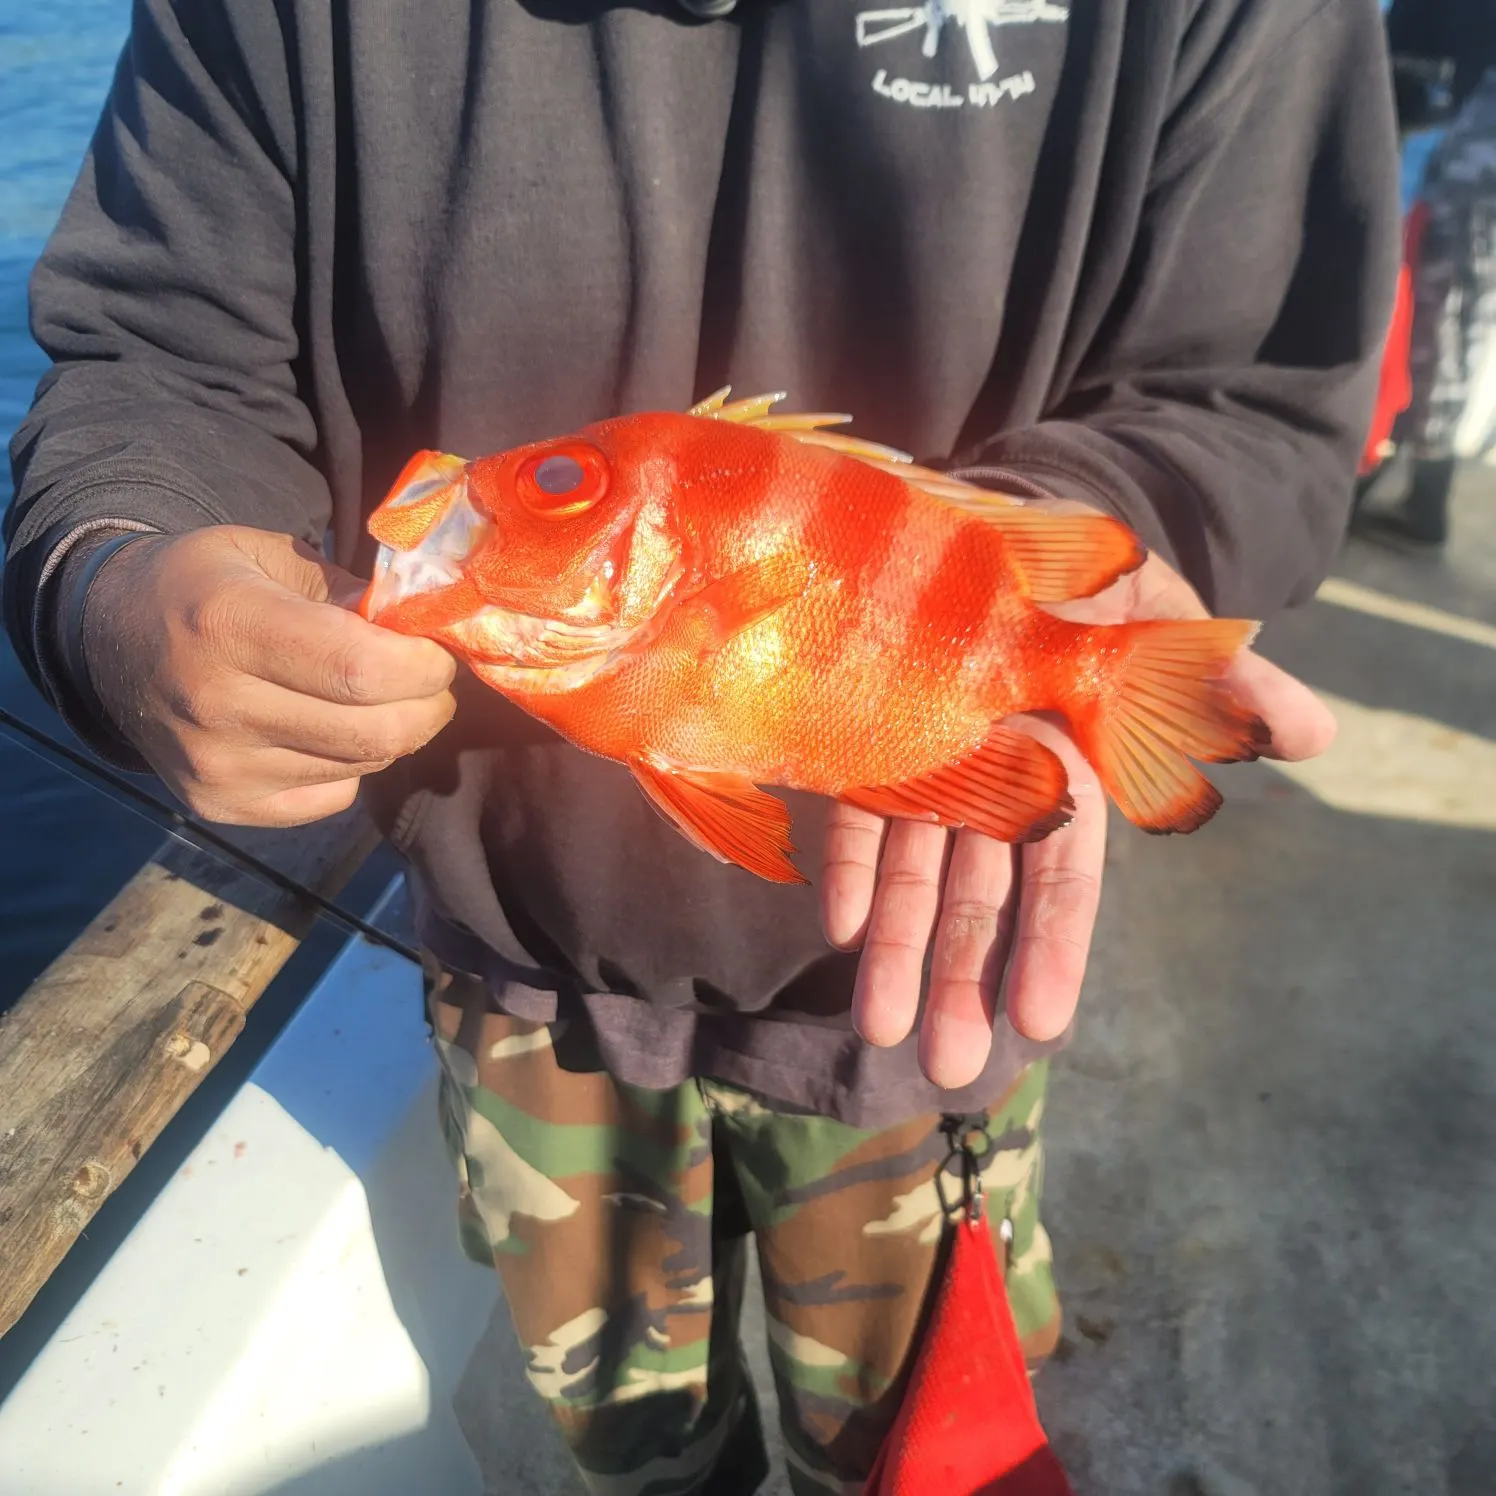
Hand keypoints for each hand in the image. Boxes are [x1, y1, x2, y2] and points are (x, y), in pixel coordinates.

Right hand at [83, 525, 456, 825]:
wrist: (108, 640)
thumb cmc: (206, 585)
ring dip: (396, 733)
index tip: (440, 649)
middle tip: (434, 680)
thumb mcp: (270, 556)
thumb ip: (349, 591)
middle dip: (429, 705)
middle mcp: (216, 704)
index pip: (363, 669)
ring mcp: (216, 766)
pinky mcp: (221, 805)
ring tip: (386, 697)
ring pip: (362, 766)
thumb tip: (422, 627)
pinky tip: (334, 730)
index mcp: (228, 623)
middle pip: (375, 732)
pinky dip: (355, 765)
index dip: (425, 665)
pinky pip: (332, 797)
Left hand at [821, 500, 1336, 1088]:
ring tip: (880, 1029)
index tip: (1041, 1023)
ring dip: (896, 946)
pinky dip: (847, 860)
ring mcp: (930, 765)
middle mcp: (999, 782)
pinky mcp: (871, 734)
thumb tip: (1315, 734)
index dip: (1053, 943)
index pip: (1063, 872)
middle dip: (962, 975)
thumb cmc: (1101, 588)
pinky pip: (856, 804)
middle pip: (979, 890)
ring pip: (912, 866)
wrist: (1008, 532)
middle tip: (944, 1067)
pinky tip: (835, 923)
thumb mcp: (1168, 626)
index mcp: (1071, 769)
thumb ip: (1225, 686)